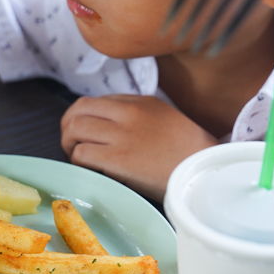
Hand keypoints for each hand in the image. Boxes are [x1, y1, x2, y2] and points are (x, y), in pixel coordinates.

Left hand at [60, 95, 217, 200]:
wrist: (205, 172)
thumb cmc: (189, 152)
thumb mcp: (165, 118)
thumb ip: (138, 116)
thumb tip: (110, 124)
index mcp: (140, 102)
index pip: (95, 101)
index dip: (82, 118)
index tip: (85, 133)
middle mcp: (128, 114)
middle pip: (78, 110)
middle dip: (68, 128)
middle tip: (72, 144)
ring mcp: (122, 136)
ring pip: (74, 130)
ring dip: (69, 145)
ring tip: (78, 158)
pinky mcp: (118, 160)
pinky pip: (81, 154)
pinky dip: (78, 162)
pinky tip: (89, 170)